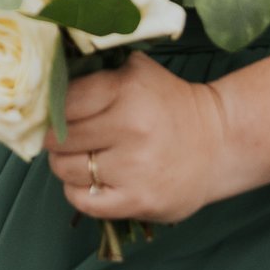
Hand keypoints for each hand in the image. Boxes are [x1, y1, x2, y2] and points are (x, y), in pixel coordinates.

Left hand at [46, 57, 241, 226]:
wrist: (219, 142)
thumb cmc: (170, 104)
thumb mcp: (138, 70)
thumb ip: (97, 68)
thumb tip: (50, 76)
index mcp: (127, 90)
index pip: (63, 102)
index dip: (54, 109)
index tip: (56, 113)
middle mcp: (130, 128)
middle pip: (59, 138)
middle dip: (56, 138)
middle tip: (65, 137)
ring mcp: (134, 168)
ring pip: (65, 169)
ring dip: (64, 164)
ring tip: (80, 158)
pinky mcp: (138, 201)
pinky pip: (81, 200)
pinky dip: (77, 191)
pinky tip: (90, 181)